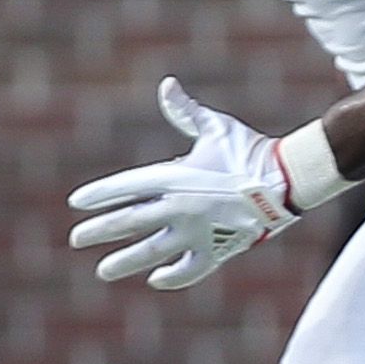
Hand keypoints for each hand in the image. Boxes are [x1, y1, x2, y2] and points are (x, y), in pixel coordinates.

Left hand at [69, 79, 296, 290]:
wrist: (288, 180)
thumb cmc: (251, 150)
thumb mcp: (214, 126)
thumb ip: (185, 111)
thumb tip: (166, 85)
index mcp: (173, 177)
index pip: (125, 187)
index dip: (99, 195)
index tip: (77, 203)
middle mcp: (178, 207)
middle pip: (129, 222)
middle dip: (100, 230)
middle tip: (76, 239)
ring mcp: (196, 232)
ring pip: (151, 252)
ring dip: (125, 262)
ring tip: (102, 271)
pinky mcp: (217, 250)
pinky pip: (189, 269)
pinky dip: (172, 277)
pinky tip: (156, 279)